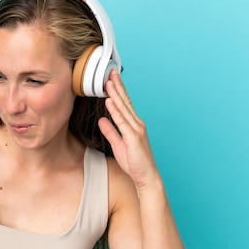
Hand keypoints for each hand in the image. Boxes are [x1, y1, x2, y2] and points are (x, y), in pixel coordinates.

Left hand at [98, 70, 159, 188]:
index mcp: (133, 125)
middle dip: (117, 86)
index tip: (110, 79)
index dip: (118, 91)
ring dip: (115, 94)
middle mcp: (136, 124)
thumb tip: (102, 119)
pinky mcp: (134, 138)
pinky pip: (122, 122)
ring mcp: (136, 130)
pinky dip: (116, 110)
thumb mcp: (118, 145)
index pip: (124, 104)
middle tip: (110, 72)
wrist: (146, 177)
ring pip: (124, 108)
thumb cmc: (134, 163)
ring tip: (107, 82)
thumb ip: (110, 131)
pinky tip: (110, 101)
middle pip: (125, 101)